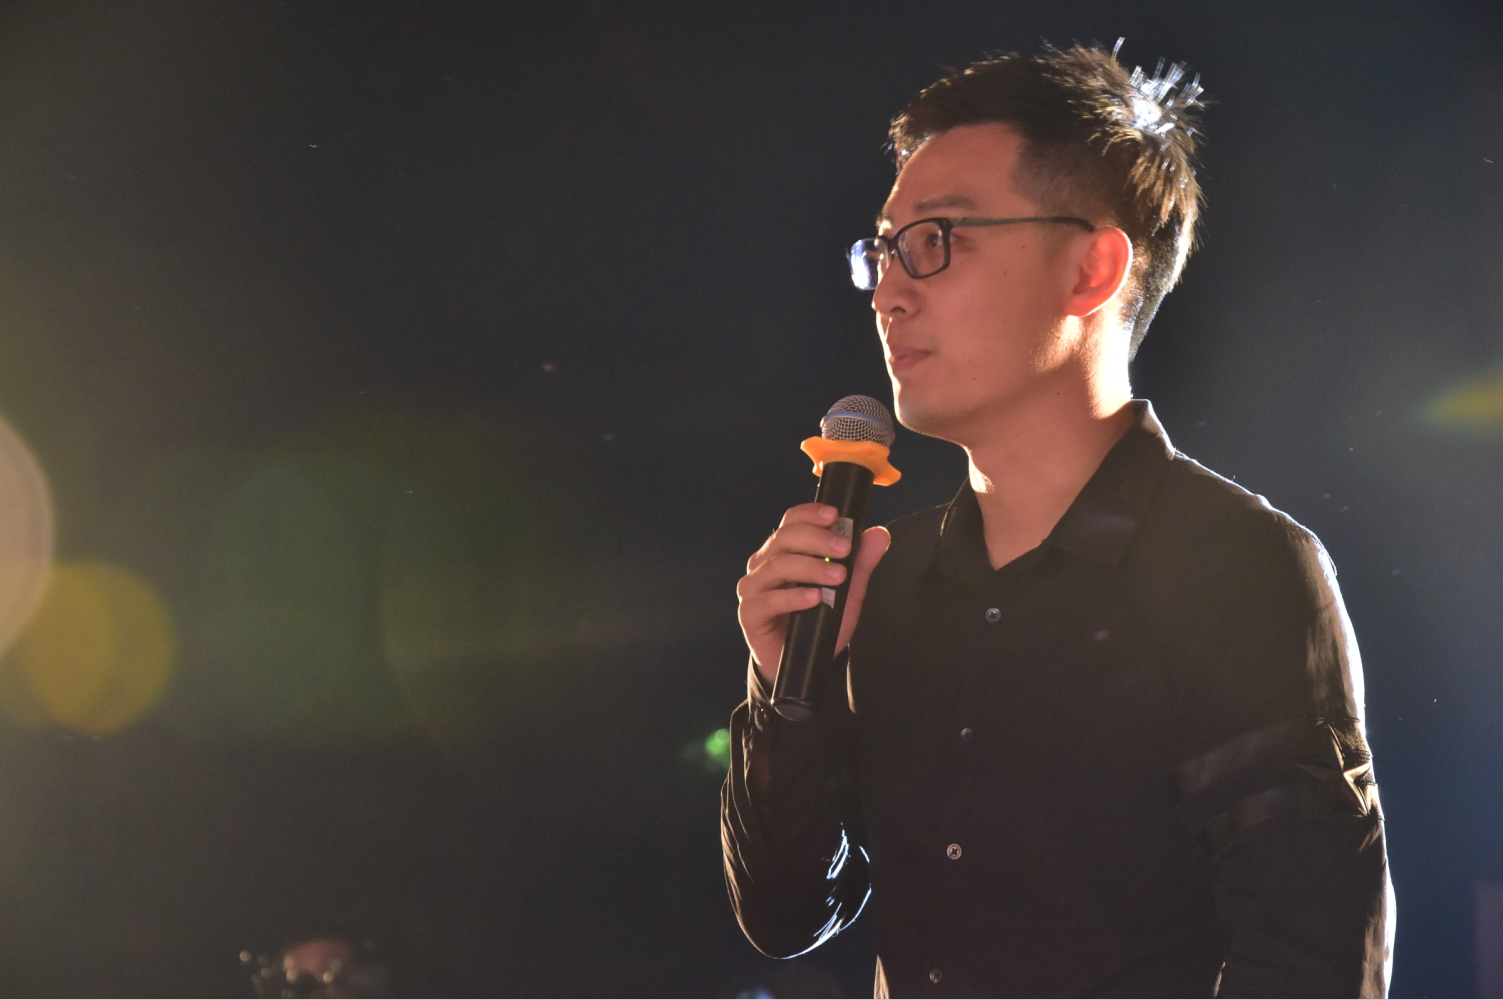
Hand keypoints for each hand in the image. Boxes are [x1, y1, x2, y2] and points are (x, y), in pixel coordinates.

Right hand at [737, 503, 890, 687]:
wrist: (804, 662)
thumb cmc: (819, 620)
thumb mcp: (848, 590)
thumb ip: (861, 562)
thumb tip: (878, 534)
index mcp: (784, 550)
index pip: (791, 521)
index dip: (810, 514)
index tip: (836, 515)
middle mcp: (764, 564)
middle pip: (784, 538)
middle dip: (817, 539)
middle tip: (845, 549)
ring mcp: (754, 588)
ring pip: (778, 566)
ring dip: (811, 568)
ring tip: (838, 576)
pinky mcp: (750, 613)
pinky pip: (769, 600)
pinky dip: (794, 597)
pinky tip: (814, 598)